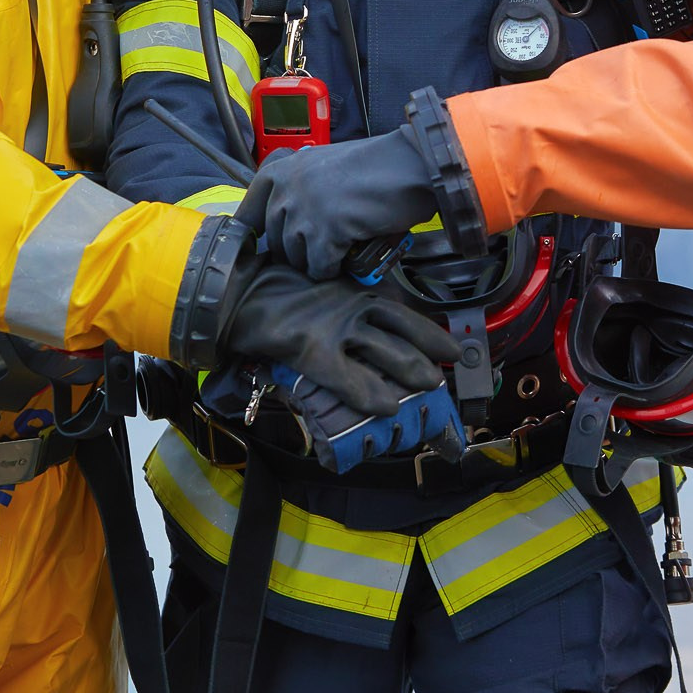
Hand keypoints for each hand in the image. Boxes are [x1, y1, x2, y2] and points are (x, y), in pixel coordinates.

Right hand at [222, 261, 456, 418]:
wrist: (239, 292)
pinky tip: (388, 407)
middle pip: (405, 331)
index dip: (431, 333)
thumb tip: (372, 321)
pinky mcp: (312, 348)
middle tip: (448, 374)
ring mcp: (335, 328)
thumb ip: (349, 299)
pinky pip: (348, 378)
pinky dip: (370, 394)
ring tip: (431, 388)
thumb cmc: (279, 287)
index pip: (405, 313)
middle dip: (431, 354)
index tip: (453, 349)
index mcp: (357, 291)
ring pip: (386, 352)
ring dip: (413, 373)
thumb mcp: (324, 284)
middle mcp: (353, 306)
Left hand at [239, 125, 437, 279]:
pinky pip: (318, 267)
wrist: (409, 165)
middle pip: (275, 240)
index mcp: (282, 169)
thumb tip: (289, 221)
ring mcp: (304, 210)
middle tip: (320, 249)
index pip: (248, 212)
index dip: (255, 234)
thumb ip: (300, 187)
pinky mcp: (325, 231)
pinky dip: (332, 270)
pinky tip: (346, 260)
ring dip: (315, 260)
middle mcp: (286, 188)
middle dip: (296, 250)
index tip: (262, 248)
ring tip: (337, 252)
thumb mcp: (324, 166)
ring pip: (294, 257)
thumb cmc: (376, 164)